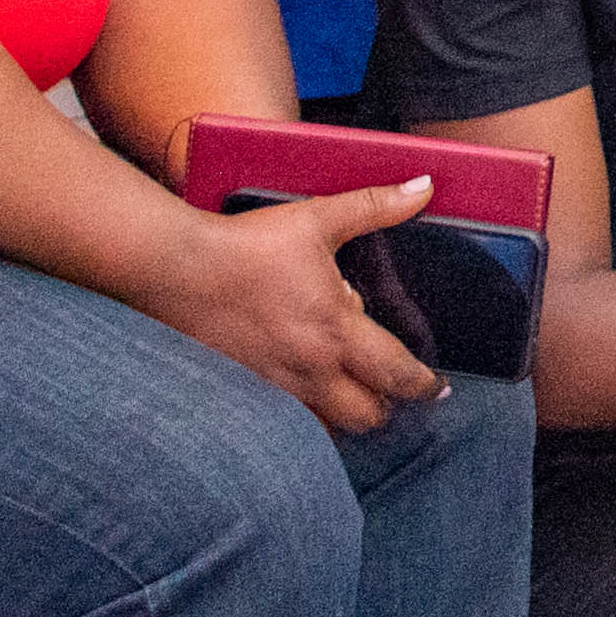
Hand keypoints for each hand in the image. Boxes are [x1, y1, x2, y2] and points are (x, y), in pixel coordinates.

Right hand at [120, 176, 446, 432]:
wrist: (177, 269)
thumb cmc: (248, 246)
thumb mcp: (317, 219)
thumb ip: (376, 205)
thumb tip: (423, 188)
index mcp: (336, 330)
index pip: (396, 374)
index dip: (423, 386)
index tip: (437, 389)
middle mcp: (310, 369)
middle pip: (367, 417)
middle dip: (387, 408)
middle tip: (392, 392)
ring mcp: (275, 387)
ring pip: (327, 428)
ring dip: (345, 416)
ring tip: (352, 395)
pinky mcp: (244, 392)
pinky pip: (286, 424)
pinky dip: (304, 419)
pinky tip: (305, 397)